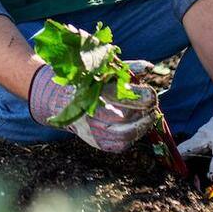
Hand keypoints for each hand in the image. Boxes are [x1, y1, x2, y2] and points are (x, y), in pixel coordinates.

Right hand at [27, 62, 157, 151]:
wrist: (59, 100)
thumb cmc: (86, 80)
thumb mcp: (104, 69)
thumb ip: (127, 67)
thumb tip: (150, 67)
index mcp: (93, 91)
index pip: (122, 97)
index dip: (142, 97)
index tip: (152, 93)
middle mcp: (90, 113)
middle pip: (126, 118)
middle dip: (144, 112)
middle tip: (153, 106)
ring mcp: (91, 130)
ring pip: (125, 135)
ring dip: (142, 127)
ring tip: (149, 117)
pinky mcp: (95, 142)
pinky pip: (119, 145)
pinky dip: (132, 137)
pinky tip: (137, 126)